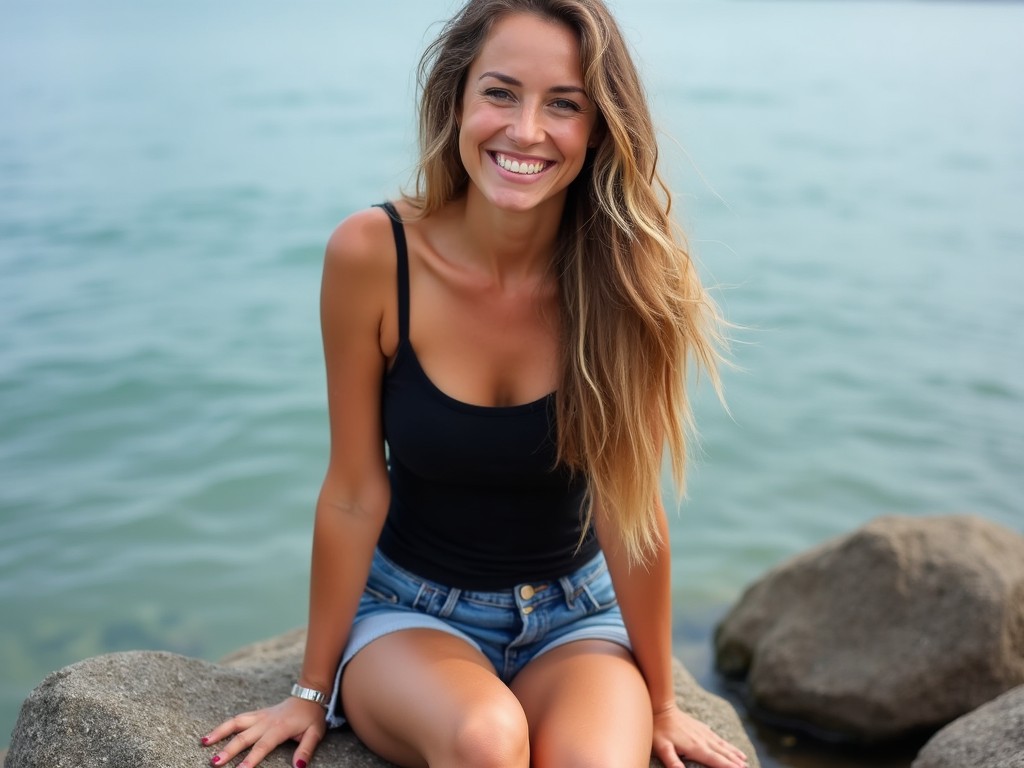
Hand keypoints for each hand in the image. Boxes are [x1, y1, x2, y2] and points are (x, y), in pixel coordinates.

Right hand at [201, 696, 326, 767]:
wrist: (309, 696)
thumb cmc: (312, 717)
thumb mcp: (315, 733)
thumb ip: (306, 749)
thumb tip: (299, 766)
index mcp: (280, 728)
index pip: (262, 746)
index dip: (251, 759)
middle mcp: (266, 721)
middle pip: (244, 737)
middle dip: (229, 750)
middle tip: (215, 762)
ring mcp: (259, 716)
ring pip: (236, 723)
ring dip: (219, 732)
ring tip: (204, 742)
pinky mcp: (256, 714)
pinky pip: (238, 719)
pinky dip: (224, 726)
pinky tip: (212, 734)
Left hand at [651, 703, 748, 767]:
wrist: (661, 707)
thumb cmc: (659, 729)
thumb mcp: (662, 747)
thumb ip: (672, 761)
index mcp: (696, 747)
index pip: (715, 759)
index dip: (728, 766)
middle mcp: (703, 739)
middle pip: (722, 753)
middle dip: (735, 762)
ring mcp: (703, 732)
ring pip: (722, 745)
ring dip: (734, 753)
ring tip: (745, 759)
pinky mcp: (701, 727)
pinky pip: (717, 737)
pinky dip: (726, 744)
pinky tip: (730, 747)